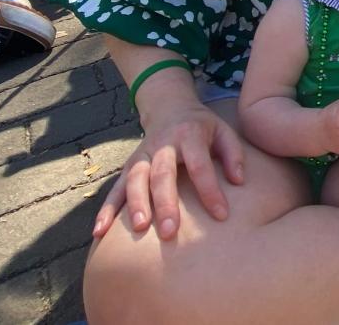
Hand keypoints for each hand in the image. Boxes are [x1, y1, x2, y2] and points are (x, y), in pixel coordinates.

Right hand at [92, 100, 244, 239]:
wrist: (170, 107)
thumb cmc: (202, 127)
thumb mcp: (223, 130)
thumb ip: (234, 154)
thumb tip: (239, 182)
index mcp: (189, 135)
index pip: (200, 165)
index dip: (210, 190)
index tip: (221, 215)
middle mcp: (162, 145)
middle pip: (161, 174)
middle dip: (165, 202)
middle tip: (170, 230)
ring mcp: (141, 155)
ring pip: (135, 179)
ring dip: (135, 204)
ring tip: (139, 229)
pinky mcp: (128, 166)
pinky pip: (115, 188)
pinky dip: (106, 209)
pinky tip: (99, 232)